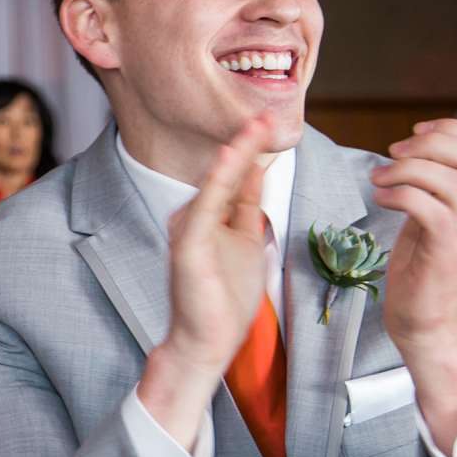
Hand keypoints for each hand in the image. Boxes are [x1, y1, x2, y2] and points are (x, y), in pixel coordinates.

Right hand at [140, 114, 278, 443]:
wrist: (206, 341)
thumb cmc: (224, 300)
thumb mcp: (246, 242)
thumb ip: (247, 208)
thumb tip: (258, 173)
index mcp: (206, 217)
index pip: (232, 176)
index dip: (250, 149)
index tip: (269, 122)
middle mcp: (191, 217)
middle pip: (222, 174)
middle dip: (244, 143)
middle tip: (266, 114)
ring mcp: (187, 230)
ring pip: (214, 183)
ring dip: (235, 154)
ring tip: (255, 127)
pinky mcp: (187, 246)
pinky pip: (206, 206)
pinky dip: (218, 180)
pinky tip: (231, 158)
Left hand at [374, 118, 456, 406]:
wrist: (426, 319)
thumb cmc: (423, 263)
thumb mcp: (436, 214)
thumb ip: (437, 183)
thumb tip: (417, 145)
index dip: (455, 129)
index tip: (417, 131)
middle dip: (431, 143)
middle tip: (394, 151)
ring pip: (450, 179)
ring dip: (406, 169)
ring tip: (379, 179)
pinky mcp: (447, 249)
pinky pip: (426, 206)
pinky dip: (398, 194)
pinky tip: (381, 199)